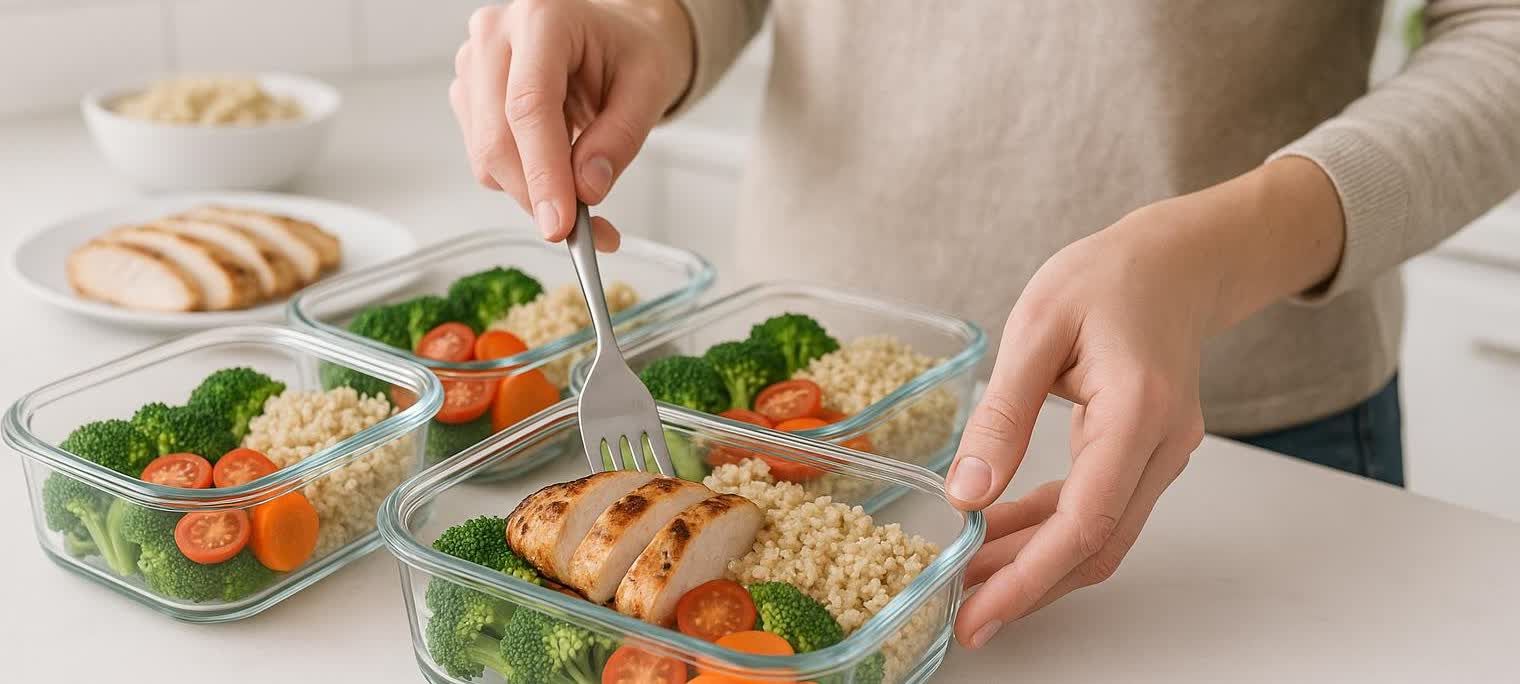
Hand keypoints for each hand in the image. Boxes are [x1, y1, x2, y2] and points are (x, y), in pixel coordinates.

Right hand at [451, 0, 694, 249]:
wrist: (613, 39)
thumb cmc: (630, 52)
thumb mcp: (649, 88)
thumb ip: (620, 137)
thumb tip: (587, 188)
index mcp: (542, 19)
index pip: (529, 106)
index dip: (543, 172)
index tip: (560, 224)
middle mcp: (495, 37)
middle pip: (498, 138)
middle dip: (538, 195)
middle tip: (584, 234)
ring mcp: (474, 66)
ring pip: (487, 157)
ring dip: (534, 193)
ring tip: (585, 194)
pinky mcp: (469, 97)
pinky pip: (487, 160)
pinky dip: (525, 183)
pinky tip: (559, 171)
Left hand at [946, 157, 1346, 647]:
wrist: (1174, 260)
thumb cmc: (1106, 277)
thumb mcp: (1035, 328)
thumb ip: (1003, 414)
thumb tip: (967, 493)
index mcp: (1138, 411)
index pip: (1085, 522)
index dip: (1028, 579)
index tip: (979, 615)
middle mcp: (1162, 447)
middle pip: (1095, 547)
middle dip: (1027, 588)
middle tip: (963, 616)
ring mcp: (1161, 456)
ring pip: (1099, 537)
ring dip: (1035, 564)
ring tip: (968, 579)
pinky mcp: (1146, 456)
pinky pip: (1099, 510)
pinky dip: (1050, 530)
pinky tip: (1001, 534)